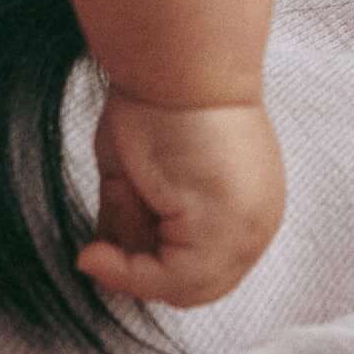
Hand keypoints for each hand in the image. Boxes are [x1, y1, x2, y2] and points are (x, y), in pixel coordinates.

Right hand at [80, 92, 286, 307]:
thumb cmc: (160, 100)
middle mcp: (256, 224)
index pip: (206, 266)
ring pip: (185, 290)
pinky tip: (97, 252)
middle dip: (144, 278)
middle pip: (200, 287)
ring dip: (134, 276)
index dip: (155, 270)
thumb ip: (135, 221)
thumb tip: (102, 259)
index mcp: (247, 204)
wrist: (178, 64)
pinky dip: (129, 275)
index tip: (107, 253)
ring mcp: (246, 232)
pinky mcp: (224, 233)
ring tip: (98, 250)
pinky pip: (172, 280)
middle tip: (98, 257)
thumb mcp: (141, 175)